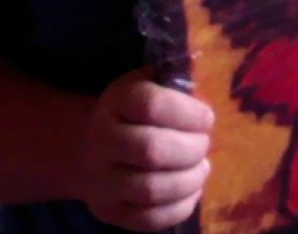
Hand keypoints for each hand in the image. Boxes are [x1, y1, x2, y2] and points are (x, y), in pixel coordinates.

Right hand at [80, 69, 213, 231]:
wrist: (89, 147)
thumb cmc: (133, 111)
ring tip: (202, 168)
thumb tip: (208, 78)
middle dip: (191, 149)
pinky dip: (179, 207)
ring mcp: (101, 180)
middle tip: (205, 145)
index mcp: (115, 101)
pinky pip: (148, 219)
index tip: (207, 119)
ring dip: (189, 180)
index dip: (187, 112)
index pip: (151, 104)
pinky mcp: (108, 212)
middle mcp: (102, 141)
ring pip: (151, 189)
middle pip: (152, 150)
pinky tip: (192, 191)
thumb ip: (174, 81)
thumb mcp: (147, 83)